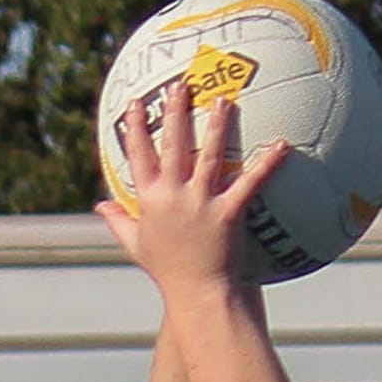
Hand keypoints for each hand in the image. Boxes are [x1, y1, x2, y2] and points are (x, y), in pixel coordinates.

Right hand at [95, 75, 287, 297]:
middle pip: (172, 145)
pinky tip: (282, 145)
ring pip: (208, 156)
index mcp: (150, 201)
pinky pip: (249, 183)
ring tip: (223, 100)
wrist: (197, 296)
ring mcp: (200, 204)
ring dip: (216, 126)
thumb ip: (117, 221)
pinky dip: (266, 164)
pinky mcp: (227, 215)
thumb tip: (100, 205)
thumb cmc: (168, 273)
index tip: (136, 103)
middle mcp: (173, 197)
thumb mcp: (137, 245)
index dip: (136, 128)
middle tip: (180, 84)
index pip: (137, 156)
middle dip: (174, 112)